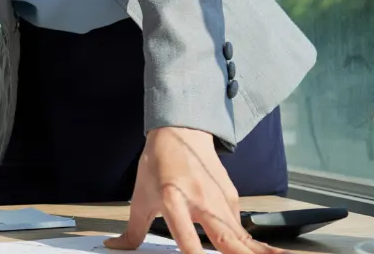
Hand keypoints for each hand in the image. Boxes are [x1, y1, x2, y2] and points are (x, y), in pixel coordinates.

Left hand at [106, 127, 282, 253]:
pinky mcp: (233, 198)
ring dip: (258, 252)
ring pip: (243, 235)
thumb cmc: (158, 164)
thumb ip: (133, 230)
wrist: (181, 132)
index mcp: (173, 199)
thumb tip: (115, 247)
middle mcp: (200, 201)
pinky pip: (241, 227)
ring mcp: (220, 200)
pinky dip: (253, 245)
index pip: (185, 235)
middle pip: (226, 237)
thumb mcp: (140, 197)